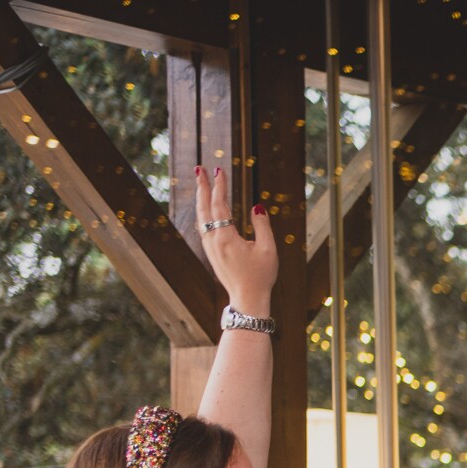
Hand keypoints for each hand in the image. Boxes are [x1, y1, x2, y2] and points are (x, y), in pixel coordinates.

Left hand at [194, 166, 276, 311]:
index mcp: (226, 238)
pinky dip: (203, 212)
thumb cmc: (261, 276)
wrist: (247, 299)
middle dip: (202, 186)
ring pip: (201, 217)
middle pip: (204, 207)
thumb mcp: (268, 250)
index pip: (219, 205)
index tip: (219, 171)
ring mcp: (210, 247)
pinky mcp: (211, 253)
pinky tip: (205, 207)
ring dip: (200, 198)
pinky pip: (203, 226)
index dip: (219, 187)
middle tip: (199, 168)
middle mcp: (214, 241)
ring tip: (200, 183)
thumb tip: (256, 206)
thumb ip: (262, 226)